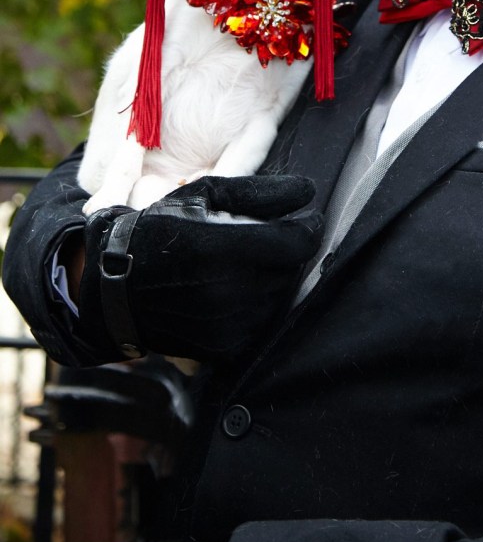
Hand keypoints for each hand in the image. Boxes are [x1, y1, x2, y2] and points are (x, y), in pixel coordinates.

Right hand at [80, 175, 321, 361]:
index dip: (310, 228)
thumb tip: (309, 192)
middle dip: (286, 251)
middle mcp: (226, 291)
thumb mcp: (204, 196)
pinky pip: (260, 323)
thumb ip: (260, 193)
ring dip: (273, 278)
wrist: (113, 287)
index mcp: (222, 248)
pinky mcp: (222, 349)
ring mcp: (225, 325)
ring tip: (244, 264)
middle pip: (290, 269)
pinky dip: (256, 305)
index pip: (297, 243)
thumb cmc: (160, 229)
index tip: (308, 219)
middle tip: (266, 239)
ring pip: (278, 297)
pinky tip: (233, 290)